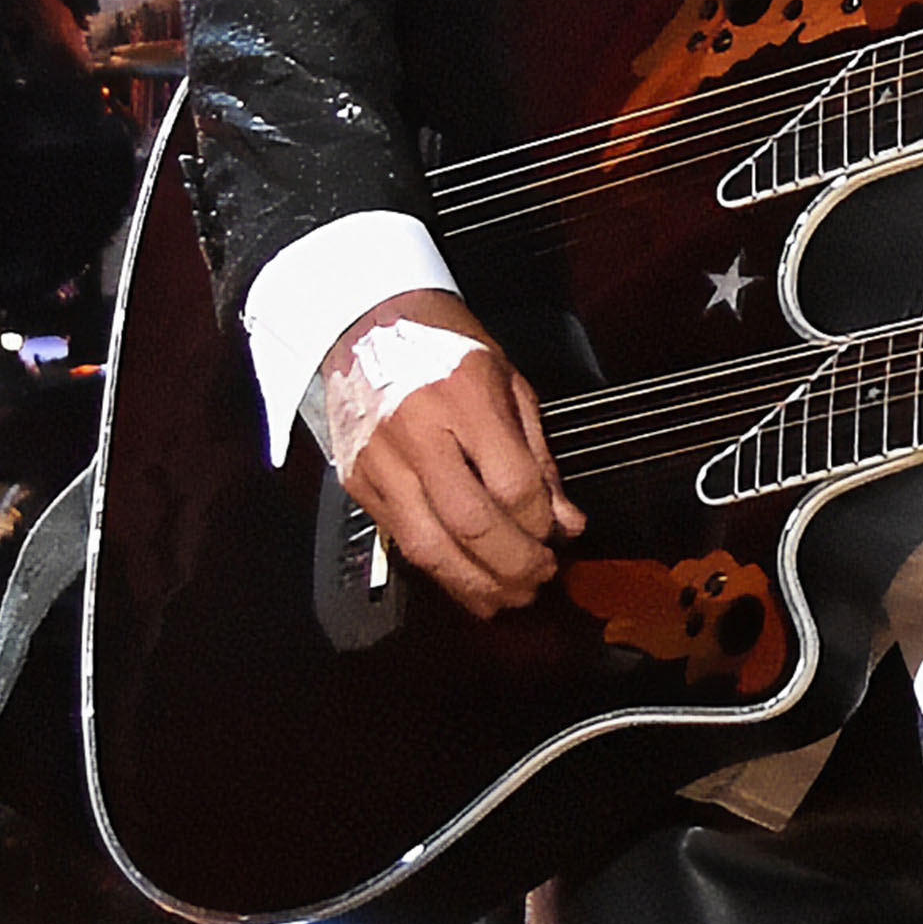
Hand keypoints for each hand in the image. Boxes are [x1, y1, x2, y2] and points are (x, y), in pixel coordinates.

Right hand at [319, 289, 585, 618]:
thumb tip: (565, 522)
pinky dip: (438, 571)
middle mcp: (416, 432)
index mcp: (463, 396)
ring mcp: (379, 461)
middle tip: (542, 579)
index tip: (560, 536)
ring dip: (474, 582)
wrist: (367, 325)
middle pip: (469, 521)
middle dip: (513, 562)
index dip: (540, 522)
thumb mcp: (509, 383)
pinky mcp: (356, 483)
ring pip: (429, 544)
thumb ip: (538, 456)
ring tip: (510, 597)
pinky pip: (402, 539)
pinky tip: (468, 584)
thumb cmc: (448, 348)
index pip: (510, 482)